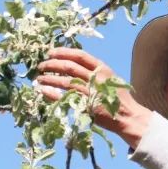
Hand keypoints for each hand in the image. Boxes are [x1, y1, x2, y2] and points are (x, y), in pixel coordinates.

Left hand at [35, 48, 151, 147]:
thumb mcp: (109, 79)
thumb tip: (73, 66)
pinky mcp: (86, 105)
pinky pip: (64, 97)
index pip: (80, 55)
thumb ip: (93, 73)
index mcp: (102, 69)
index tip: (51, 52)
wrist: (128, 116)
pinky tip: (43, 90)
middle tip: (41, 65)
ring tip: (39, 78)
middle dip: (52, 64)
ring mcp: (90, 92)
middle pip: (69, 66)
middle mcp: (95, 78)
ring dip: (49, 78)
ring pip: (64, 81)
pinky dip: (52, 93)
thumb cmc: (118, 98)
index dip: (63, 52)